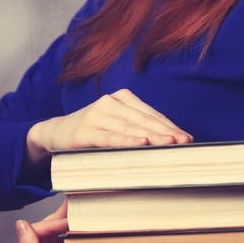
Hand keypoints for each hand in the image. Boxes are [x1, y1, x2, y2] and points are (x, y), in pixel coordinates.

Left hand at [10, 200, 152, 242]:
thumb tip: (19, 224)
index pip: (29, 236)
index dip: (48, 226)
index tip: (67, 223)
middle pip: (39, 230)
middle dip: (57, 221)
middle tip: (73, 213)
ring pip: (49, 228)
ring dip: (62, 220)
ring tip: (75, 214)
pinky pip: (56, 231)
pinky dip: (66, 225)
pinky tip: (74, 220)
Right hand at [26, 88, 192, 161]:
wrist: (56, 133)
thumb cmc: (93, 131)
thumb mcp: (116, 125)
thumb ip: (138, 128)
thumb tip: (171, 141)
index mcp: (122, 97)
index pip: (151, 114)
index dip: (170, 126)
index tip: (187, 137)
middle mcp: (111, 101)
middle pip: (144, 120)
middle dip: (166, 132)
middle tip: (185, 142)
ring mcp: (97, 114)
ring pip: (131, 128)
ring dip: (152, 137)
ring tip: (170, 144)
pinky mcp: (86, 130)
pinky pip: (111, 137)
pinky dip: (127, 141)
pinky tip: (141, 145)